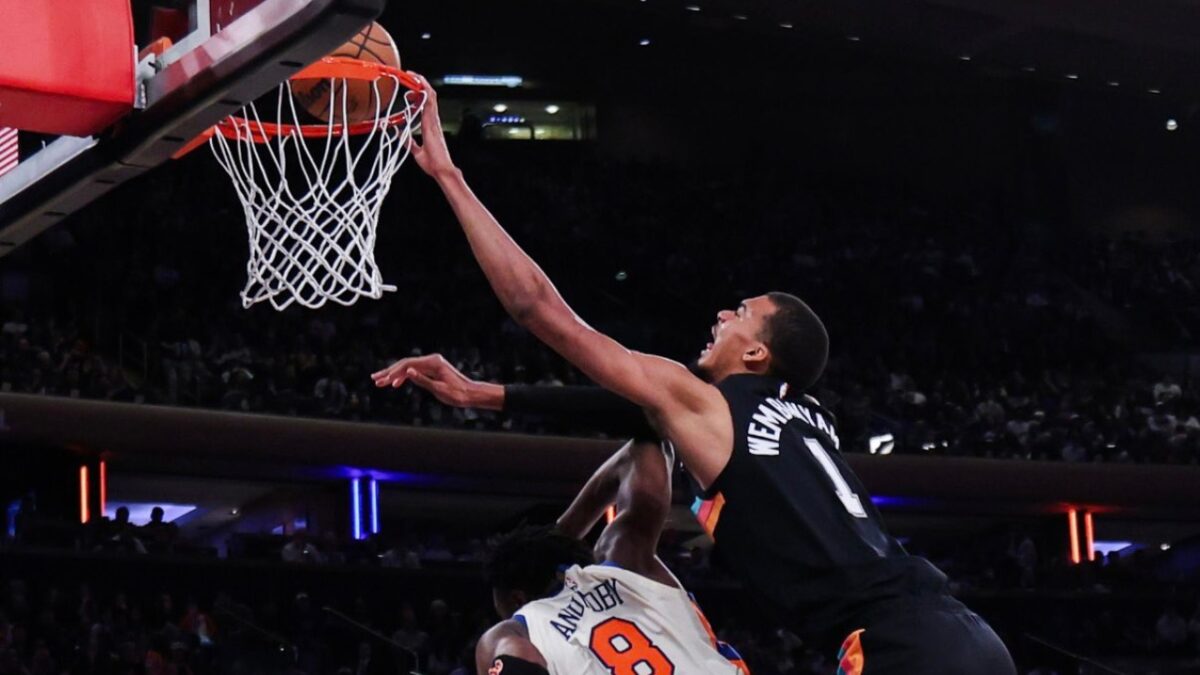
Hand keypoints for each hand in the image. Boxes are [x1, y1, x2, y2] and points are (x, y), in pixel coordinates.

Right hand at [370, 354, 502, 409]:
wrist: (471, 394)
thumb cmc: (457, 394)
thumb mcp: (439, 389)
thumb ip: (422, 380)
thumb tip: (407, 373)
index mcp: (433, 363)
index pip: (408, 365)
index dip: (394, 373)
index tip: (384, 382)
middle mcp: (431, 360)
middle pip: (405, 364)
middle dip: (389, 372)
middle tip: (374, 379)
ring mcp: (431, 364)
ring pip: (408, 367)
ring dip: (393, 375)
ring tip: (379, 381)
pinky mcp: (432, 369)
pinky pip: (414, 371)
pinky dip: (403, 377)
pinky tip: (394, 384)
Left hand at [407, 73, 457, 178]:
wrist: (441, 170)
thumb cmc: (433, 163)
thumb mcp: (416, 152)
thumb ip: (409, 142)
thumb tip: (400, 135)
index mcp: (430, 125)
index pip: (426, 104)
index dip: (419, 94)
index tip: (409, 90)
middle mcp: (433, 120)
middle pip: (429, 96)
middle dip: (420, 84)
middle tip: (410, 76)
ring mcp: (434, 120)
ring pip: (430, 96)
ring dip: (422, 84)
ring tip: (413, 75)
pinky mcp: (432, 122)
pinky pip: (430, 102)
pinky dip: (425, 91)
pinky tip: (419, 84)